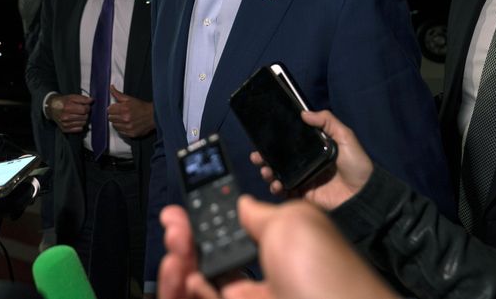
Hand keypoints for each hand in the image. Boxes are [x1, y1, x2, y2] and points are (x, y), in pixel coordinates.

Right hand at [46, 93, 91, 132]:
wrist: (51, 108)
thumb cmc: (62, 102)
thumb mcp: (72, 97)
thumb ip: (82, 98)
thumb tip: (91, 100)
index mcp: (67, 107)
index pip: (84, 110)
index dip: (88, 107)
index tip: (86, 106)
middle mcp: (65, 117)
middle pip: (85, 117)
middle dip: (85, 113)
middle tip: (82, 110)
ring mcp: (65, 124)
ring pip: (83, 123)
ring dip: (83, 119)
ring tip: (79, 115)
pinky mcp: (65, 129)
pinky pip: (79, 129)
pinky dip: (80, 125)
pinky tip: (76, 120)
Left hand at [107, 86, 154, 137]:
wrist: (153, 115)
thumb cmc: (141, 106)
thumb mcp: (129, 98)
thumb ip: (118, 94)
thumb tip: (111, 87)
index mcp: (124, 108)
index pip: (109, 110)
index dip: (112, 108)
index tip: (115, 108)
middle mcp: (125, 119)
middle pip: (110, 118)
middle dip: (114, 115)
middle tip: (120, 113)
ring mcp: (128, 127)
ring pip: (114, 126)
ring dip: (117, 122)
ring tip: (123, 119)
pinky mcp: (131, 134)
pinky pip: (120, 132)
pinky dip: (122, 128)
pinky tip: (126, 124)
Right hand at [159, 197, 395, 298]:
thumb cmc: (322, 273)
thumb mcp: (292, 223)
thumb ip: (259, 212)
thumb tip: (239, 205)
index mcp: (287, 233)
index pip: (242, 218)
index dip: (213, 210)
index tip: (186, 205)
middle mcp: (273, 263)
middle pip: (222, 247)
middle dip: (192, 235)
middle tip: (173, 225)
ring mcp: (263, 291)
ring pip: (214, 274)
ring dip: (189, 261)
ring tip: (175, 249)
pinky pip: (216, 297)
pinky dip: (197, 288)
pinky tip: (187, 277)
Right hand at [250, 109, 372, 209]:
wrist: (364, 194)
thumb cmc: (357, 164)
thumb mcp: (345, 136)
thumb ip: (327, 121)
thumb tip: (304, 112)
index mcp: (311, 149)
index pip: (288, 143)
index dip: (273, 141)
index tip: (262, 138)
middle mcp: (304, 163)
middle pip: (278, 159)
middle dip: (264, 157)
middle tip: (257, 156)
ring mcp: (302, 179)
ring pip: (277, 175)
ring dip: (267, 172)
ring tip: (266, 170)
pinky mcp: (303, 195)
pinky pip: (284, 192)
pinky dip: (276, 188)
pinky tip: (276, 184)